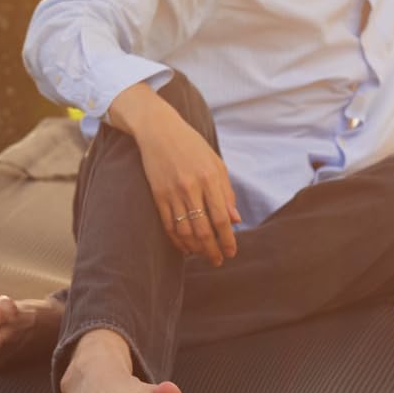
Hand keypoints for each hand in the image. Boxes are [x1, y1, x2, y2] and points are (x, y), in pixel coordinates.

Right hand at [108, 83, 241, 265]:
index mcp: (210, 178)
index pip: (222, 218)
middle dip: (212, 250)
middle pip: (204, 229)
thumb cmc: (192, 146)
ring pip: (185, 231)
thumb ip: (226, 193)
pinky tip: (185, 247)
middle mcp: (191, 187)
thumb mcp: (216, 163)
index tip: (231, 252)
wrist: (159, 130)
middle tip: (217, 261)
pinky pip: (168, 225)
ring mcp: (172, 192)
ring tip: (202, 255)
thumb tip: (235, 220)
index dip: (227, 239)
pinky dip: (177, 240)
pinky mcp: (158, 195)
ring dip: (195, 248)